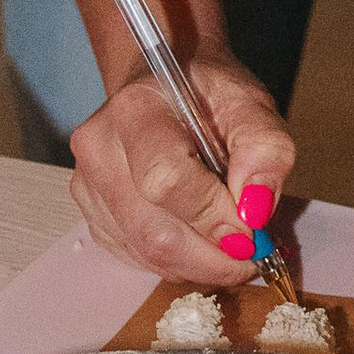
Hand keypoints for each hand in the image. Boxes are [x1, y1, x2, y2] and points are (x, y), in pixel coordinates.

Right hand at [68, 57, 292, 288]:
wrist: (165, 89)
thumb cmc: (207, 94)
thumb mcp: (250, 104)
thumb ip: (264, 148)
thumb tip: (256, 209)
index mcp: (135, 111)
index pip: (166, 181)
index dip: (215, 215)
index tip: (254, 227)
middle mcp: (100, 150)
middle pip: (154, 233)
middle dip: (214, 256)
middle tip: (254, 251)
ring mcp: (89, 186)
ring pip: (148, 254)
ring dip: (200, 264)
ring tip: (231, 240)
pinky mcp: (93, 215)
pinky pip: (139, 258)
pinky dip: (180, 262)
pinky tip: (200, 237)